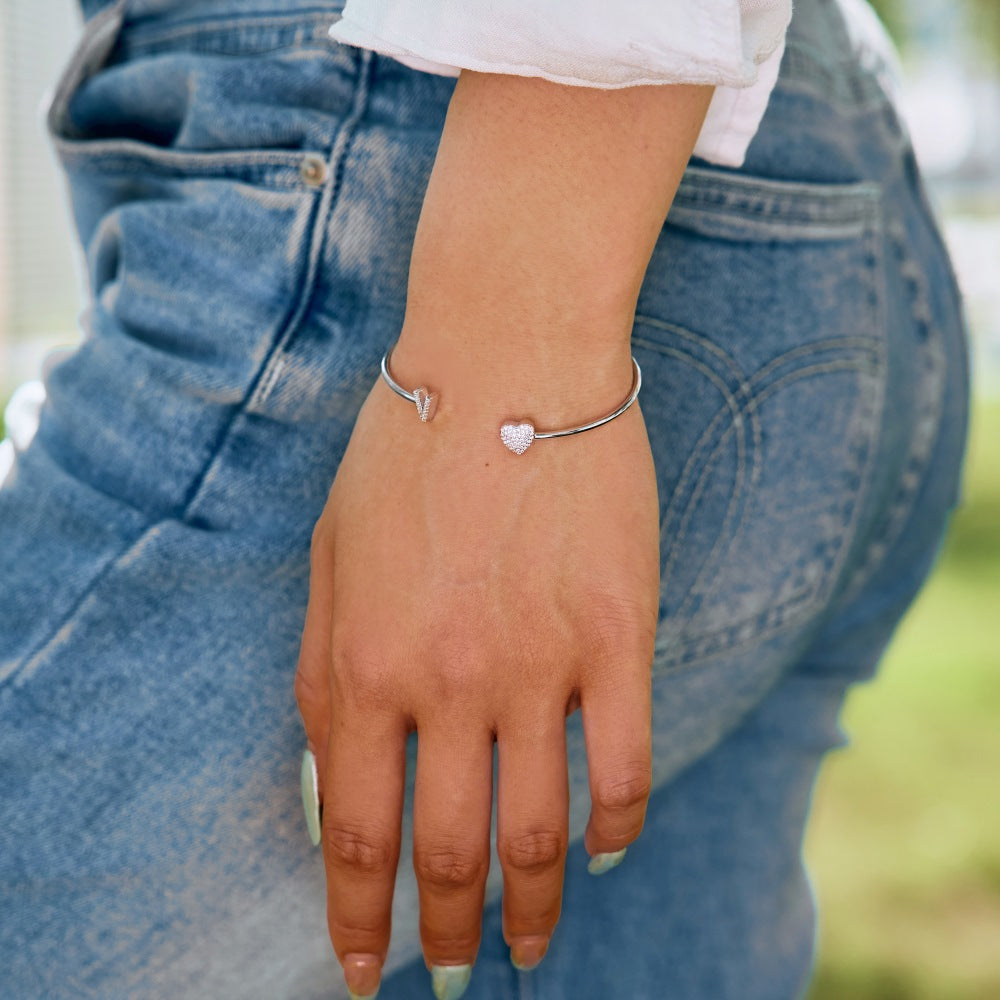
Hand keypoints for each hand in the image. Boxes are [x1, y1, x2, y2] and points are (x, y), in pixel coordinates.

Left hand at [295, 363, 660, 997]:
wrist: (506, 355)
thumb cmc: (406, 448)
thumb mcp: (328, 557)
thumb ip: (324, 674)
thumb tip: (335, 780)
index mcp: (367, 664)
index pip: (356, 835)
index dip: (356, 921)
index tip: (363, 970)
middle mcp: (451, 681)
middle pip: (447, 853)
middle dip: (443, 936)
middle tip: (446, 978)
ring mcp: (544, 663)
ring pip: (541, 831)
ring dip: (535, 908)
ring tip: (531, 949)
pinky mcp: (621, 634)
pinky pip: (627, 763)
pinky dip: (618, 826)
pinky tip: (606, 852)